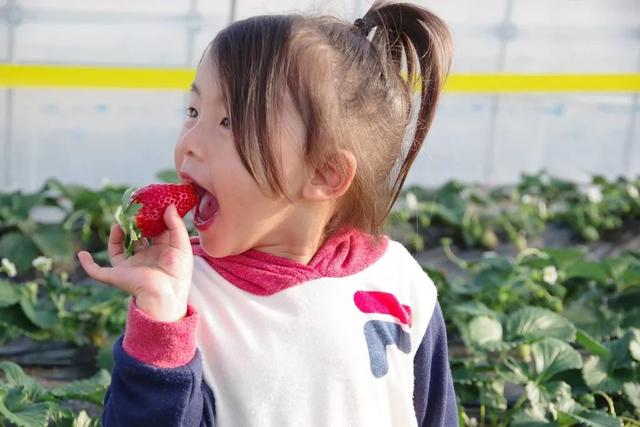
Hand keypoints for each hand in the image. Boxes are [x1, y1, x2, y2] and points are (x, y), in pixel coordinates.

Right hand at [77, 204, 192, 321]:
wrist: (166, 294)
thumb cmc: (177, 272)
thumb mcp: (181, 245)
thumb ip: (176, 225)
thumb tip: (169, 206)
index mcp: (160, 253)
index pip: (154, 233)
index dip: (152, 220)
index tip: (149, 207)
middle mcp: (144, 259)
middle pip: (135, 239)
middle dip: (133, 226)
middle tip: (131, 211)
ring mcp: (130, 267)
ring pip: (118, 250)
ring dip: (116, 236)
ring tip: (118, 223)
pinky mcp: (117, 275)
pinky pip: (97, 272)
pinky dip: (88, 264)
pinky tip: (81, 254)